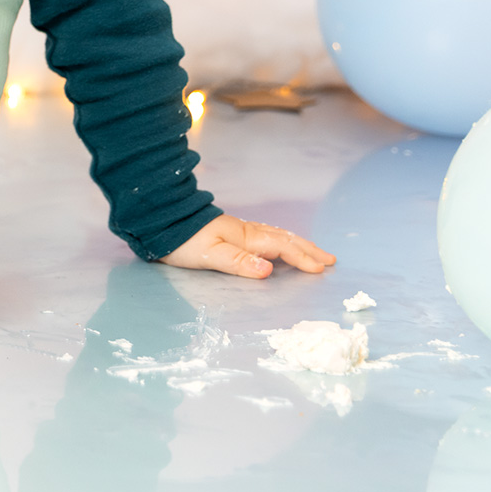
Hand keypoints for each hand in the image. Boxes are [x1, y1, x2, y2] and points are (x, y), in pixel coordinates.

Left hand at [158, 214, 335, 278]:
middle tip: (330, 259)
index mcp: (245, 237)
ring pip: (277, 236)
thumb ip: (238, 263)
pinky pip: (266, 235)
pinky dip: (281, 240)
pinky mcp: (231, 232)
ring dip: (297, 244)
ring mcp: (239, 230)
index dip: (302, 258)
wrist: (160, 220)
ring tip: (313, 251)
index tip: (321, 269)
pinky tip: (279, 244)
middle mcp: (246, 231)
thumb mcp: (209, 254)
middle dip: (308, 249)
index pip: (281, 248)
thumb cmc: (182, 240)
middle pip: (285, 239)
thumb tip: (268, 270)